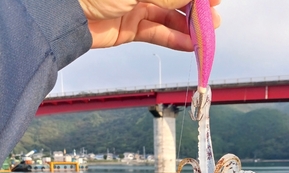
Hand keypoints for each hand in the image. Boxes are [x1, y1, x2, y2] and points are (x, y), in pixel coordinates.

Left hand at [78, 0, 220, 49]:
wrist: (64, 14)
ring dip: (189, 26)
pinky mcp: (130, 26)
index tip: (217, 0)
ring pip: (169, 15)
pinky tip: (191, 45)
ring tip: (206, 35)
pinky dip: (174, 39)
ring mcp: (135, 4)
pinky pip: (157, 32)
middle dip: (197, 8)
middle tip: (214, 19)